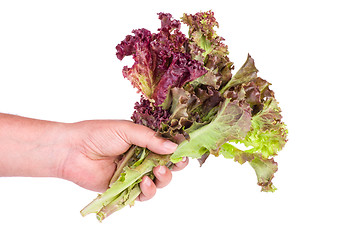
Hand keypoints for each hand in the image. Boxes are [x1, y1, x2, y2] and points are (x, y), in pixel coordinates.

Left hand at [59, 120, 187, 200]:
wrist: (72, 151)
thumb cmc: (97, 134)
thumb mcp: (127, 130)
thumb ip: (150, 139)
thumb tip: (173, 147)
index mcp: (144, 141)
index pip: (167, 146)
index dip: (177, 149)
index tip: (185, 150)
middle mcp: (142, 157)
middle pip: (167, 165)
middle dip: (174, 166)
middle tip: (176, 163)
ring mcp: (134, 173)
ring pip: (159, 181)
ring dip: (163, 178)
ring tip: (158, 171)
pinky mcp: (125, 188)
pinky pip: (143, 194)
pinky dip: (148, 190)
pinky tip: (145, 183)